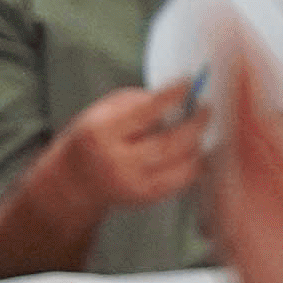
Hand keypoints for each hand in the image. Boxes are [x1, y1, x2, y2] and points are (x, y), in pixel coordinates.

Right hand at [33, 83, 212, 222]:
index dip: (172, 97)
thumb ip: (138, 102)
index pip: (144, 113)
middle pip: (169, 143)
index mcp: (101, 133)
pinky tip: (196, 151)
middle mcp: (116, 161)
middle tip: (206, 109)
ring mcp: (132, 183)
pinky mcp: (146, 198)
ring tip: (199, 130)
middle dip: (195, 124)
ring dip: (197, 144)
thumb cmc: (95, 137)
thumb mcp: (104, 111)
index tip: (190, 84)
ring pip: (180, 165)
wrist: (76, 178)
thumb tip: (179, 97)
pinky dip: (195, 164)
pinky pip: (182, 181)